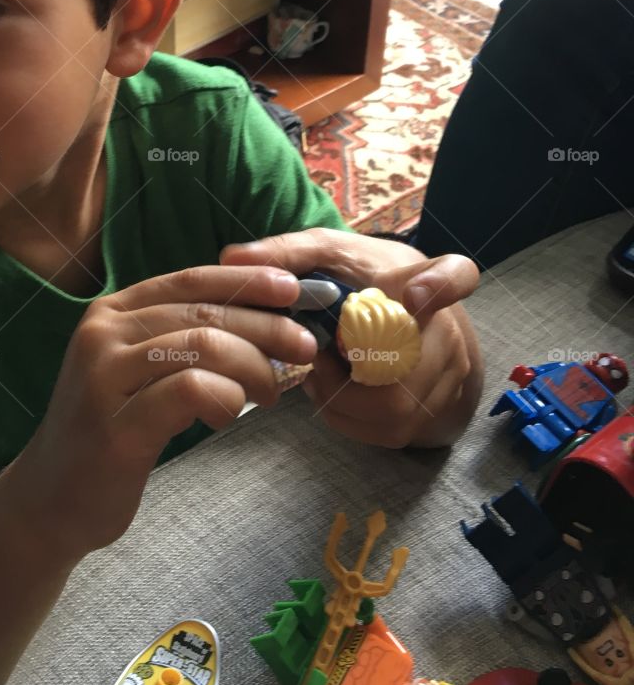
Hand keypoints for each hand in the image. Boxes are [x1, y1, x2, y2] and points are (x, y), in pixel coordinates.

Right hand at [11, 264, 317, 560]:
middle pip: (204, 311)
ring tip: (272, 391)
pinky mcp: (116, 427)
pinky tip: (227, 415)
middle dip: (265, 325)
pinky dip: (225, 398)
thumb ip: (180, 339)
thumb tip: (262, 318)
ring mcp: (103, 378)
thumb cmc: (110, 432)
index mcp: (112, 312)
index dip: (247, 280)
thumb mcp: (138, 371)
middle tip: (304, 346)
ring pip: (202, 345)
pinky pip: (189, 391)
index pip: (191, 279)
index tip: (292, 289)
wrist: (51, 500)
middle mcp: (102, 334)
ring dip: (253, 365)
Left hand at [219, 229, 483, 448]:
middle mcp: (447, 329)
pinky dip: (350, 417)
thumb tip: (230, 257)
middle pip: (405, 371)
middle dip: (343, 377)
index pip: (454, 275)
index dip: (440, 286)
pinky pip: (388, 431)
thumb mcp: (325, 254)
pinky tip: (335, 389)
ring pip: (392, 410)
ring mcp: (448, 374)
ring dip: (341, 399)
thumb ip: (285, 253)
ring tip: (321, 370)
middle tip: (315, 357)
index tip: (415, 294)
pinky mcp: (436, 409)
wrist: (407, 309)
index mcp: (419, 277)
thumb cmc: (361, 276)